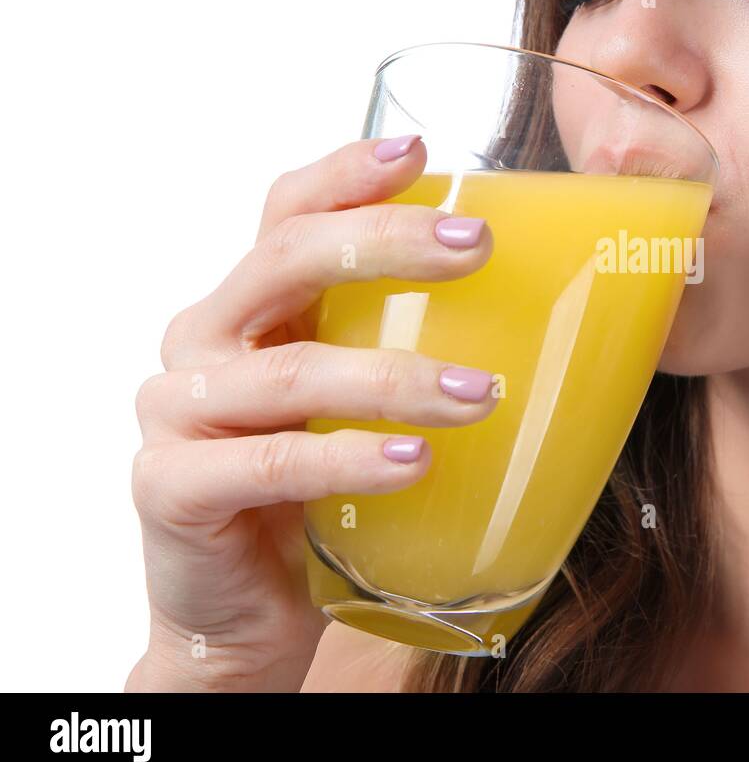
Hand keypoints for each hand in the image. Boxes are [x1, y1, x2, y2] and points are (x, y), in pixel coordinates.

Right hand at [127, 135, 496, 690]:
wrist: (253, 610)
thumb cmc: (327, 496)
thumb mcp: (370, 409)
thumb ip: (417, 352)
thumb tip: (565, 320)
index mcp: (256, 307)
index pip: (290, 213)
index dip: (347, 173)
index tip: (423, 151)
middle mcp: (207, 340)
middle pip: (283, 261)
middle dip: (382, 243)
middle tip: (476, 248)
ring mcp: (179, 411)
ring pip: (287, 372)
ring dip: (391, 378)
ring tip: (479, 397)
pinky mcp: (170, 487)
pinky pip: (265, 463)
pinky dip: (344, 458)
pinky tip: (413, 464)